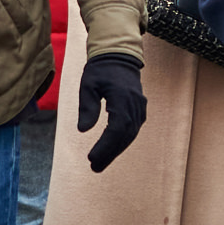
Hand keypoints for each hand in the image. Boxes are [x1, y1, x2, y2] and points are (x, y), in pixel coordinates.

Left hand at [77, 47, 148, 170]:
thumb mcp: (88, 85)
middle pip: (124, 135)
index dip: (105, 146)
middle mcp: (135, 104)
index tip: (91, 158)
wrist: (118, 56)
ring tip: (100, 164)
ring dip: (116, 150)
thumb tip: (83, 130)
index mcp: (122, 97)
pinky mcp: (140, 109)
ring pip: (130, 134)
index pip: (116, 128)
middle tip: (95, 168)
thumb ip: (87, 107)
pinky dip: (122, 141)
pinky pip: (132, 129)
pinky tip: (111, 150)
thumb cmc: (100, 70)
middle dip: (109, 153)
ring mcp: (140, 107)